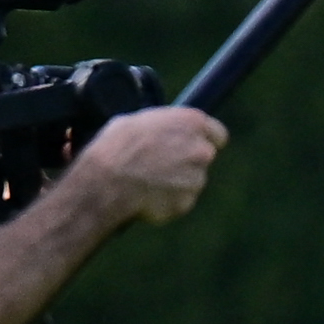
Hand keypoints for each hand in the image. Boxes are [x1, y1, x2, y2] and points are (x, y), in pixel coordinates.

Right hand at [67, 107, 230, 228]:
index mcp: (192, 123)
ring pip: (192, 181)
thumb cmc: (115, 147)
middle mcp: (202, 150)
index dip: (205, 140)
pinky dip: (167, 200)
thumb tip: (163, 132)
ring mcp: (197, 179)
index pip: (218, 134)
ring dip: (176, 182)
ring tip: (146, 180)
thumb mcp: (137, 121)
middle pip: (204, 157)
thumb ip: (163, 127)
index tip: (195, 144)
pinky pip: (180, 201)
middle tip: (161, 164)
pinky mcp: (187, 202)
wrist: (105, 181)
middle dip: (188, 161)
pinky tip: (145, 195)